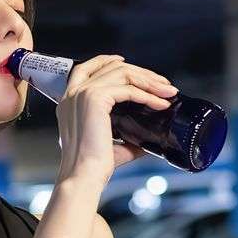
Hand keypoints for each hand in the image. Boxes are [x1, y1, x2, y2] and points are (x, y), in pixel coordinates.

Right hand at [56, 54, 177, 188]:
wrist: (84, 177)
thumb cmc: (94, 166)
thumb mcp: (113, 143)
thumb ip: (128, 135)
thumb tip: (150, 138)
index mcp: (70, 102)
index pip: (86, 68)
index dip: (106, 60)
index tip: (126, 61)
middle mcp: (73, 94)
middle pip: (110, 67)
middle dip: (140, 73)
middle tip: (162, 84)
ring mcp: (82, 93)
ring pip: (122, 73)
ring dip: (149, 81)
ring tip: (168, 92)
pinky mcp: (95, 98)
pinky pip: (128, 89)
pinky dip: (148, 95)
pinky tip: (161, 104)